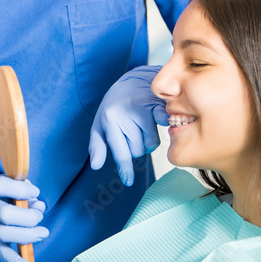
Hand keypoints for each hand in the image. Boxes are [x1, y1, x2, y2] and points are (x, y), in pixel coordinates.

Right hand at [0, 175, 48, 261]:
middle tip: (39, 215)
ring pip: (5, 234)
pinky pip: (5, 255)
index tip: (35, 192)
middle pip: (6, 214)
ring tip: (43, 232)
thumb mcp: (11, 186)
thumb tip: (39, 207)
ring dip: (28, 235)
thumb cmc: (2, 195)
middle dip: (28, 216)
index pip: (2, 187)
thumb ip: (27, 193)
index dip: (21, 189)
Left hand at [88, 65, 167, 185]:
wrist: (133, 79)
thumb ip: (97, 145)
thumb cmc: (115, 106)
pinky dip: (164, 126)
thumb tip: (96, 166)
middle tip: (133, 131)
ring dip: (149, 139)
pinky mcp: (157, 103)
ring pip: (152, 143)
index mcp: (110, 121)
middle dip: (137, 146)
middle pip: (138, 151)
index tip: (128, 182)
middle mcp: (125, 115)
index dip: (125, 169)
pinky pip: (164, 125)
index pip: (121, 152)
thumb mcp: (100, 124)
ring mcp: (142, 108)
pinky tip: (162, 121)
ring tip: (143, 124)